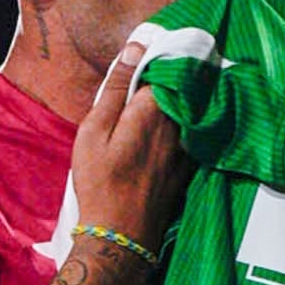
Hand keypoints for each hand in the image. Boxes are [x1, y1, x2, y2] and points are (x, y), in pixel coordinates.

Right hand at [71, 40, 189, 252]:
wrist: (121, 236)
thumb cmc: (100, 183)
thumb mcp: (94, 131)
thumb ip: (116, 88)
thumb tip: (135, 48)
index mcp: (153, 110)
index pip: (167, 66)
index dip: (159, 56)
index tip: (149, 51)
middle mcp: (177, 126)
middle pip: (181, 87)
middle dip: (171, 75)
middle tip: (154, 69)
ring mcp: (186, 148)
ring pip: (187, 111)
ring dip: (178, 99)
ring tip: (160, 96)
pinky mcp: (188, 167)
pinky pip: (190, 134)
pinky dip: (183, 124)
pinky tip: (169, 130)